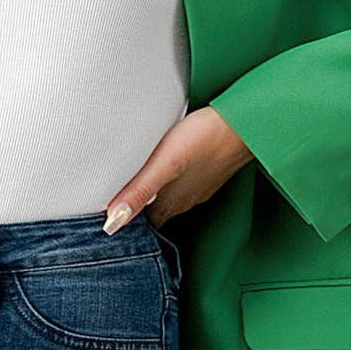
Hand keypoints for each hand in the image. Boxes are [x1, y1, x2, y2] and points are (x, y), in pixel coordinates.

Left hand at [104, 107, 253, 233]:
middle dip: (135, 213)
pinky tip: (164, 170)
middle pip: (154, 216)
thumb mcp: (165, 164)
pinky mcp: (207, 171)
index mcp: (171, 204)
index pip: (143, 227)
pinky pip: (184, 185)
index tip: (106, 221)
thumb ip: (139, 192)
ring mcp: (198, 187)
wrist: (244, 122)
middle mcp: (184, 201)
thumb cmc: (205, 139)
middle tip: (113, 205)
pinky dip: (169, 183)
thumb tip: (112, 224)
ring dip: (151, 198)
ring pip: (168, 200)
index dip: (125, 226)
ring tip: (131, 188)